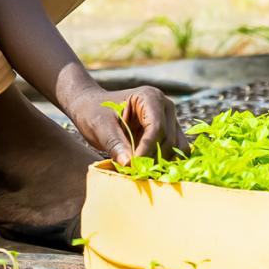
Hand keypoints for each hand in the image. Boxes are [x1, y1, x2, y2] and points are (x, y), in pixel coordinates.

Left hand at [64, 85, 189, 164]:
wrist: (92, 108)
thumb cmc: (93, 113)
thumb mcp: (100, 127)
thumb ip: (115, 143)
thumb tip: (129, 164)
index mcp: (149, 97)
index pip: (156, 127)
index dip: (147, 149)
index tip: (133, 166)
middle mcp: (164, 106)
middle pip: (169, 139)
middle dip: (153, 158)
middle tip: (134, 172)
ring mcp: (169, 119)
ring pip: (177, 147)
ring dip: (161, 162)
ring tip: (140, 170)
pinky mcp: (169, 133)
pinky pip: (176, 151)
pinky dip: (165, 162)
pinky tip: (148, 169)